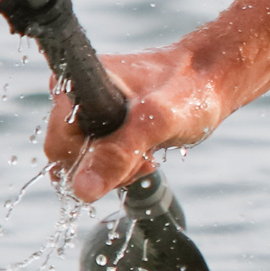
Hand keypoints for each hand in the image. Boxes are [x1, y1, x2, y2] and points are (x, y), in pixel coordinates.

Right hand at [43, 42, 233, 202]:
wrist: (212, 81)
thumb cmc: (189, 90)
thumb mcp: (155, 124)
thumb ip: (117, 154)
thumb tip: (80, 189)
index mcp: (79, 84)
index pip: (57, 143)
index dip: (87, 160)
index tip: (125, 155)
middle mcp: (77, 97)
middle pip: (68, 157)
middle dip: (105, 167)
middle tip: (141, 156)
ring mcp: (90, 113)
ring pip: (86, 163)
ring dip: (117, 169)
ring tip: (148, 153)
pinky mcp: (105, 126)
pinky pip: (100, 160)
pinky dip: (123, 166)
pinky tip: (146, 154)